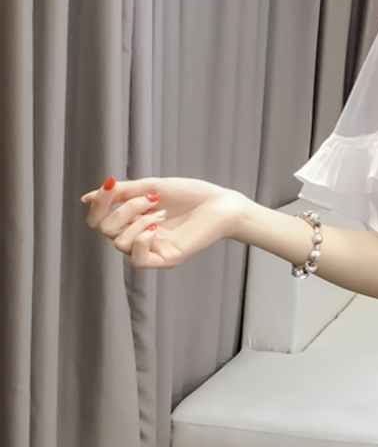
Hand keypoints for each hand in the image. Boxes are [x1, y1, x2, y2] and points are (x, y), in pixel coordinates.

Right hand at [80, 176, 242, 269]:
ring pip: (119, 243)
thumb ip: (121, 193)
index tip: (110, 186)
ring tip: (161, 212)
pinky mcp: (166, 259)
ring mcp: (152, 249)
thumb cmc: (190, 193)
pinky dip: (141, 241)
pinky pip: (137, 260)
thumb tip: (87, 197)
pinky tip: (156, 228)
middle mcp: (138, 236)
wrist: (221, 204)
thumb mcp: (151, 186)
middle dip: (124, 209)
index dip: (99, 204)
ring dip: (137, 220)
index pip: (99, 220)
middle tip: (151, 199)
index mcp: (132, 219)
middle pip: (106, 230)